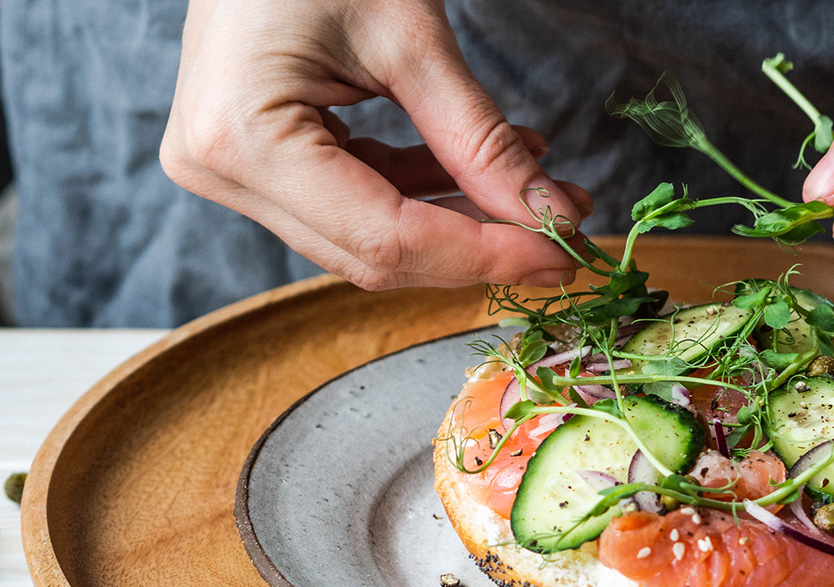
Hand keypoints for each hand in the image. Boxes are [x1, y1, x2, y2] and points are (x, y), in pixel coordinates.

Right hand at [160, 0, 591, 290]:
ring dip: (461, 225)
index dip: (482, 255)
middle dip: (478, 249)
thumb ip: (479, 139)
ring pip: (370, 239)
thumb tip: (551, 217)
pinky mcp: (259, 161)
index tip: (559, 253)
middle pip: (374, 253)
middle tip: (562, 239)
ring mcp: (234, 170)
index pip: (385, 239)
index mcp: (244, 140)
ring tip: (541, 198)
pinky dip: (426, 195)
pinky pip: (355, 204)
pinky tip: (489, 174)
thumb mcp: (411, 38)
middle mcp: (224, 171)